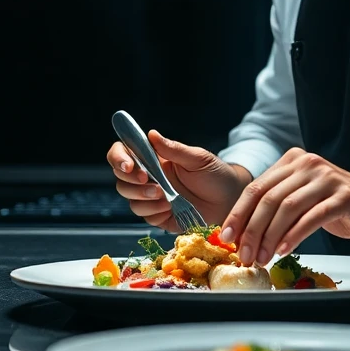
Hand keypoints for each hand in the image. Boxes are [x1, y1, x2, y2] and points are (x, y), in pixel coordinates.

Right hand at [106, 130, 245, 232]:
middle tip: (149, 181)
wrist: (230, 200)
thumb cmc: (215, 174)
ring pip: (130, 199)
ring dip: (143, 198)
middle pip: (122, 179)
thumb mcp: (198, 158)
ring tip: (166, 197)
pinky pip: (145, 216)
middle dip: (131, 182)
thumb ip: (173, 149)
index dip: (119, 158)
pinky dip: (154, 212)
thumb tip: (151, 134)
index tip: (129, 165)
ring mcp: (153, 198)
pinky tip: (170, 208)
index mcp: (155, 159)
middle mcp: (150, 178)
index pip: (124, 153)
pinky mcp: (160, 216)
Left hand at [218, 148, 349, 265]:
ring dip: (270, 237)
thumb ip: (276, 206)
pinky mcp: (344, 196)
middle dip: (252, 230)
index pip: (256, 187)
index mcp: (292, 161)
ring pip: (288, 208)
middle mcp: (308, 164)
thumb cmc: (338, 207)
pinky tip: (284, 250)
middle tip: (245, 254)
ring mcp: (327, 178)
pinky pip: (312, 217)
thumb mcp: (302, 200)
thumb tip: (242, 232)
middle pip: (269, 199)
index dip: (239, 213)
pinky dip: (294, 236)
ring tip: (262, 257)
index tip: (227, 237)